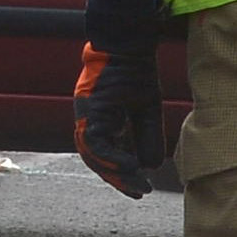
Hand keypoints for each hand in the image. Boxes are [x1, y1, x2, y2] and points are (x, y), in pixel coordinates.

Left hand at [73, 40, 164, 198]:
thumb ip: (148, 137)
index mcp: (100, 119)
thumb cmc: (137, 72)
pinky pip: (95, 142)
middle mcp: (88, 119)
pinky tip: (131, 167)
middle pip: (96, 158)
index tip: (139, 188)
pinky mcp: (88, 110)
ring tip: (135, 184)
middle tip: (137, 192)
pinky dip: (111, 157)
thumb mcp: (148, 109)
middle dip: (117, 178)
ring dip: (114, 172)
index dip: (120, 172)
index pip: (105, 153)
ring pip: (92, 154)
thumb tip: (150, 166)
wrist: (129, 45)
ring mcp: (85, 114)